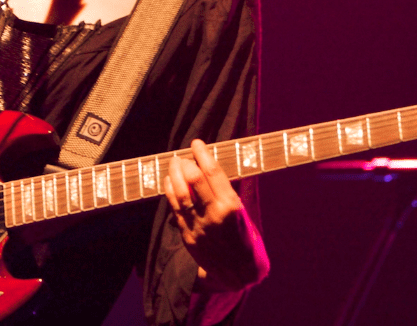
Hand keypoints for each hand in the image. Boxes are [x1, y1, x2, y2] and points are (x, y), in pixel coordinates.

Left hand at [164, 139, 269, 291]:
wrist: (239, 273)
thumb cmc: (246, 238)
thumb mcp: (244, 212)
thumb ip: (229, 191)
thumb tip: (216, 167)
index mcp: (231, 207)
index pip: (213, 173)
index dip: (203, 155)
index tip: (197, 143)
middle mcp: (214, 215)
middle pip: (193, 181)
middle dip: (186, 163)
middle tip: (184, 155)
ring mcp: (199, 227)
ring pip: (180, 194)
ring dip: (174, 175)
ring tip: (174, 164)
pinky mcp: (188, 236)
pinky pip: (175, 210)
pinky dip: (170, 192)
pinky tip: (170, 182)